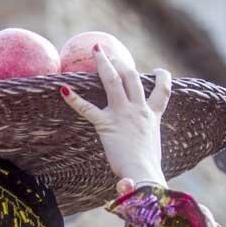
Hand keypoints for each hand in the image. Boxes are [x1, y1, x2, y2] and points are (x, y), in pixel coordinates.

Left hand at [60, 46, 169, 187]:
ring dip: (104, 64)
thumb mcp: (151, 150)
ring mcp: (123, 114)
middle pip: (133, 78)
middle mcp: (139, 110)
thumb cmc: (147, 170)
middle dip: (122, 63)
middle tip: (112, 54)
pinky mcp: (106, 125)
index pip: (163, 91)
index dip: (162, 78)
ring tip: (97, 51)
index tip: (158, 71)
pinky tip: (62, 89)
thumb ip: (145, 144)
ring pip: (114, 81)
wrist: (144, 175)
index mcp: (152, 116)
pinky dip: (74, 99)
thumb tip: (142, 159)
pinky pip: (88, 109)